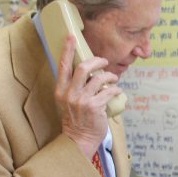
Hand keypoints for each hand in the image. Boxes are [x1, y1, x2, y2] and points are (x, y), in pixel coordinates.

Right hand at [55, 34, 122, 156]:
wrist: (78, 139)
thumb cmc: (76, 119)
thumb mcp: (67, 101)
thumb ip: (74, 87)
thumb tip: (88, 71)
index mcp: (60, 90)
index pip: (63, 65)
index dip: (67, 49)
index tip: (72, 36)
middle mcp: (70, 94)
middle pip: (84, 67)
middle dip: (97, 61)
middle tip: (104, 61)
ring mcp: (82, 101)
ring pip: (99, 78)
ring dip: (110, 76)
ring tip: (113, 78)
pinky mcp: (95, 107)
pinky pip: (109, 91)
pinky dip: (115, 89)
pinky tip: (117, 90)